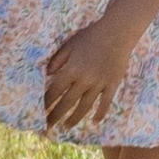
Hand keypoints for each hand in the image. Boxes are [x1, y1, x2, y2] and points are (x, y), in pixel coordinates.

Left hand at [43, 9, 138, 130]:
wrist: (118, 31)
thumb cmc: (92, 35)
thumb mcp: (71, 43)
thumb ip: (58, 59)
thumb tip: (47, 74)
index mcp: (72, 69)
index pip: (55, 90)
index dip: (46, 102)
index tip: (40, 111)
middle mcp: (84, 79)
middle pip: (67, 102)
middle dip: (56, 115)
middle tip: (48, 126)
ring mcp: (99, 83)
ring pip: (85, 106)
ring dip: (74, 118)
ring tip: (66, 126)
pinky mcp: (112, 84)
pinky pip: (105, 103)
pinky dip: (100, 114)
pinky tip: (94, 122)